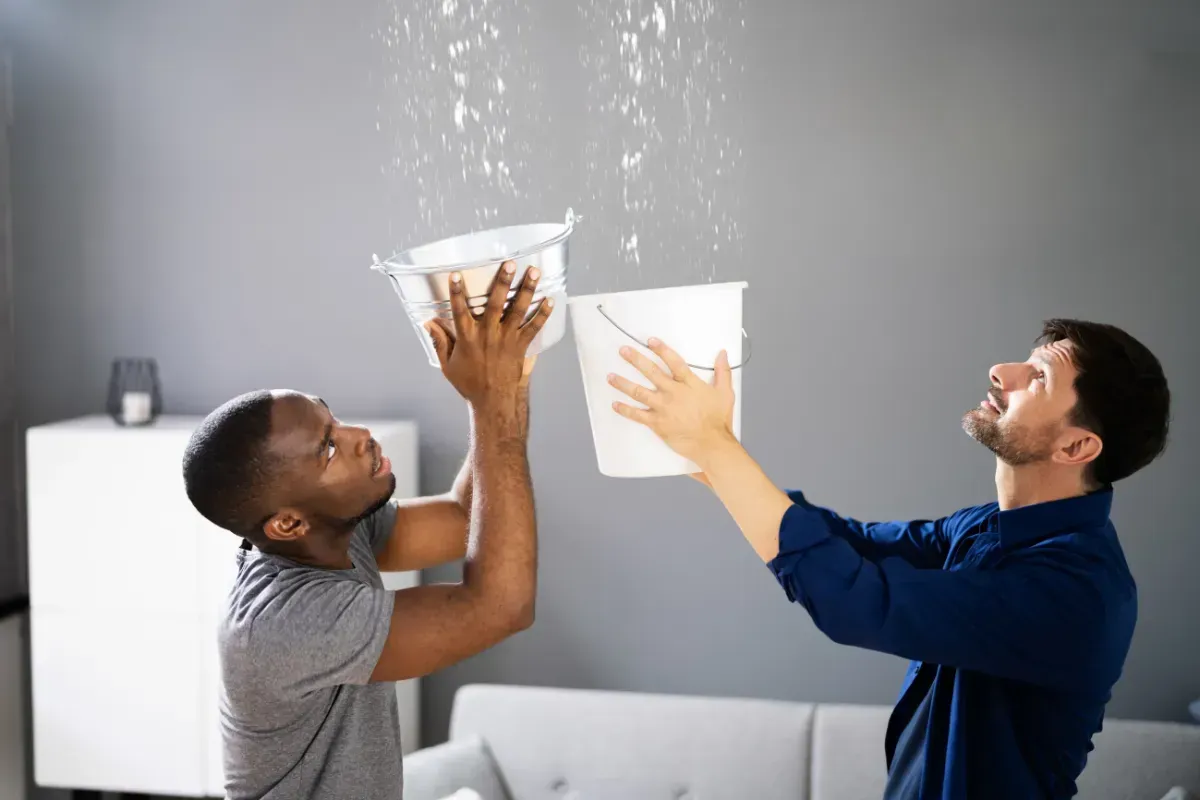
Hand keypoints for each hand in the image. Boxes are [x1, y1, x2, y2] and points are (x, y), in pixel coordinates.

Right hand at [426, 260, 552, 419]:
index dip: (457, 292)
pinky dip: (543, 314)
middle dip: (503, 282)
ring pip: (518, 310)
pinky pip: (534, 327)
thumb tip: (428, 322)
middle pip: (496, 303)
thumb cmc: (470, 384)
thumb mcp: (447, 364)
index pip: (459, 310)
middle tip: (509, 263)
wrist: (494, 402)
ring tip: (534, 271)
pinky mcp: (521, 346)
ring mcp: (507, 340)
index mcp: (467, 338)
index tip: (456, 274)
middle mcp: (488, 335)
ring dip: (527, 290)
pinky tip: (551, 299)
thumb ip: (439, 341)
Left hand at [608, 339, 735, 464]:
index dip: (661, 350)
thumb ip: (723, 372)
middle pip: (651, 372)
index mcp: (689, 384)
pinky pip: (637, 415)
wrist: (711, 444)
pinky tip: (615, 404)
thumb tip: (723, 354)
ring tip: (611, 376)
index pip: (673, 362)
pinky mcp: (657, 423)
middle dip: (636, 360)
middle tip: (623, 351)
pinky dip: (625, 410)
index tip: (650, 341)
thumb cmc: (719, 420)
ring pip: (639, 392)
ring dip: (623, 383)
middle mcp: (673, 393)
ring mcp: (663, 408)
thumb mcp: (725, 393)